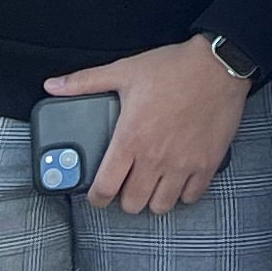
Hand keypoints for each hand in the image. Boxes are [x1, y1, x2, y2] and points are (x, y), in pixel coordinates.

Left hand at [44, 39, 249, 215]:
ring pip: (161, 206)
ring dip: (153, 199)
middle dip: (125, 198)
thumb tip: (52, 85)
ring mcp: (183, 164)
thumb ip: (85, 82)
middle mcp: (155, 158)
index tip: (97, 194)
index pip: (104, 188)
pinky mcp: (207, 163)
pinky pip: (192, 196)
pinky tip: (179, 181)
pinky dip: (183, 194)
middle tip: (126, 184)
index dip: (96, 198)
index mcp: (130, 139)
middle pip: (132, 203)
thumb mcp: (125, 71)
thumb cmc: (173, 67)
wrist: (218, 65)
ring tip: (152, 185)